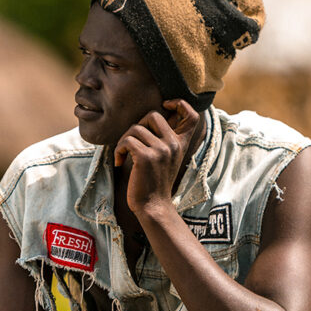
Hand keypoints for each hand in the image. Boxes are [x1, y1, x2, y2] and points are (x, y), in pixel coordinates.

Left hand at [113, 99, 201, 213]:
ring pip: (135, 128)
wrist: (153, 207)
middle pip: (153, 114)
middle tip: (132, 142)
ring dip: (124, 140)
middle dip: (138, 125)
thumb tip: (150, 120)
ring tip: (124, 154)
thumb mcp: (167, 159)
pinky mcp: (146, 157)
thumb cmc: (155, 183)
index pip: (192, 115)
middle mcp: (173, 144)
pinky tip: (121, 162)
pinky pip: (127, 141)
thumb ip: (164, 140)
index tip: (165, 106)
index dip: (179, 103)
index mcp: (180, 144)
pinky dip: (119, 150)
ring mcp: (161, 150)